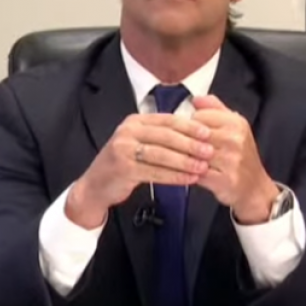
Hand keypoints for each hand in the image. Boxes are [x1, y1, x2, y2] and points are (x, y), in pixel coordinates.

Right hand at [66, 114, 213, 228]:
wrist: (95, 186)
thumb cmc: (123, 164)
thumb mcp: (139, 142)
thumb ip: (160, 136)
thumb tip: (194, 134)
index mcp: (135, 121)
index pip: (168, 120)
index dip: (190, 126)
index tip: (208, 133)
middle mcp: (128, 131)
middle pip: (166, 135)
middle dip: (190, 144)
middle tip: (210, 150)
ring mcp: (123, 149)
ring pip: (161, 154)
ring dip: (184, 161)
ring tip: (202, 167)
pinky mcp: (123, 168)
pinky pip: (154, 172)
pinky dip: (174, 176)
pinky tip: (188, 179)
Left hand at [192, 95, 279, 224]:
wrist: (255, 187)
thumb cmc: (240, 154)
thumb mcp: (234, 126)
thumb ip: (215, 108)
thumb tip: (195, 99)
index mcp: (236, 123)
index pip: (199, 116)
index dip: (190, 124)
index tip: (190, 131)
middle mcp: (234, 140)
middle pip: (194, 134)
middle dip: (185, 140)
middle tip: (181, 146)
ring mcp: (230, 160)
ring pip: (193, 153)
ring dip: (183, 156)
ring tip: (180, 158)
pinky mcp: (224, 180)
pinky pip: (196, 172)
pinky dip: (187, 172)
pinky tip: (186, 171)